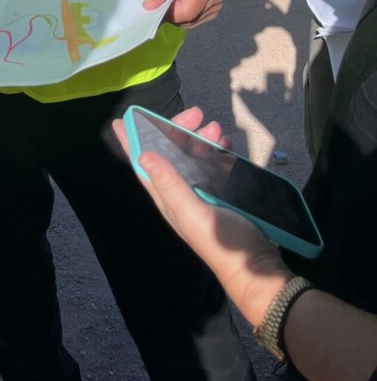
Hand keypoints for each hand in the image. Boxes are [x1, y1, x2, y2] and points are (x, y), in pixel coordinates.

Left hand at [112, 106, 290, 328]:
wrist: (258, 267)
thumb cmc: (222, 242)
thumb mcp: (193, 211)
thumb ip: (170, 183)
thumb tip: (142, 155)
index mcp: (168, 198)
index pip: (143, 165)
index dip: (132, 142)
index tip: (122, 120)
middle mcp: (181, 193)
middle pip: (171, 153)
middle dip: (179, 130)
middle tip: (197, 112)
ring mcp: (202, 194)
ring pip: (194, 156)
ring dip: (202, 138)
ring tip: (217, 128)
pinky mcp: (222, 195)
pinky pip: (214, 165)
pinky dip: (218, 151)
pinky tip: (227, 144)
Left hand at [143, 0, 223, 26]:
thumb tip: (149, 7)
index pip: (185, 12)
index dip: (167, 12)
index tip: (157, 2)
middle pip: (188, 18)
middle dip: (171, 13)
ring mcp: (218, 3)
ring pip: (191, 21)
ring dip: (177, 14)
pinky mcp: (215, 7)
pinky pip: (196, 19)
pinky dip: (185, 13)